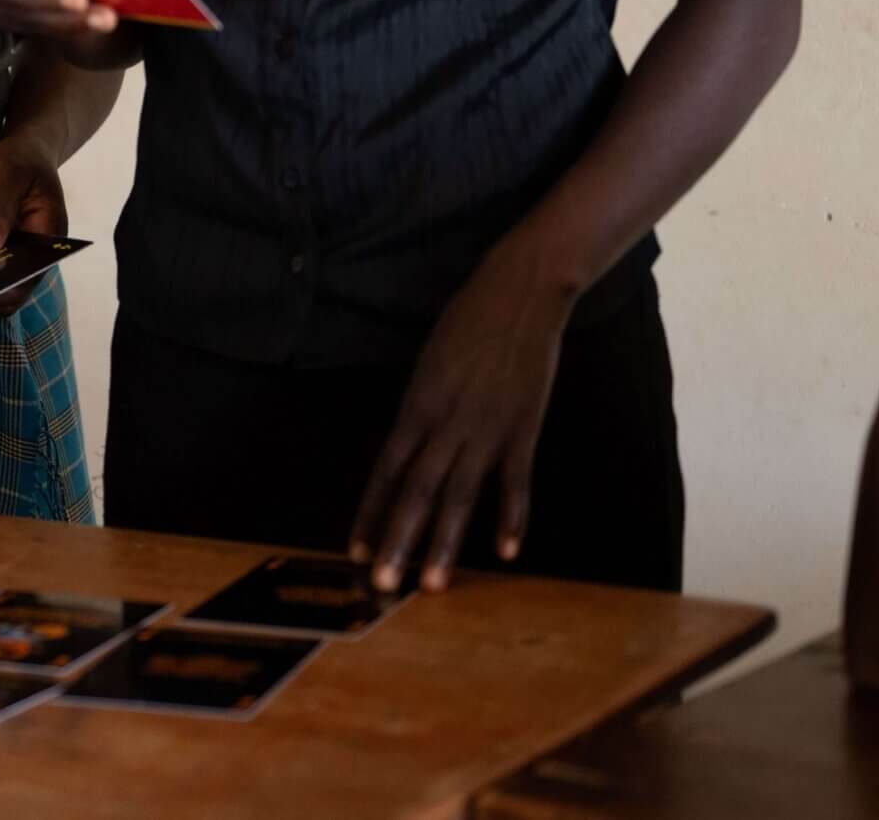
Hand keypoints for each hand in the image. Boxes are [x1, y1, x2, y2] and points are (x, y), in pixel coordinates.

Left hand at [0, 133, 67, 317]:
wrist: (25, 146)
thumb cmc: (22, 159)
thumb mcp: (10, 179)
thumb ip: (0, 211)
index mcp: (49, 235)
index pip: (31, 276)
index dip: (7, 290)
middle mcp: (37, 248)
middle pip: (15, 283)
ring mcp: (20, 246)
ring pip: (0, 276)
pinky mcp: (3, 241)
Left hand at [349, 245, 575, 591]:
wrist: (519, 294)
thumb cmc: (467, 323)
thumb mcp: (429, 364)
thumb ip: (420, 409)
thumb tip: (406, 449)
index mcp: (417, 404)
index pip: (386, 470)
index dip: (370, 511)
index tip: (353, 550)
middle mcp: (446, 422)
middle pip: (416, 491)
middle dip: (398, 540)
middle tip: (382, 584)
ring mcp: (487, 428)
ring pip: (460, 496)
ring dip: (446, 543)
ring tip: (433, 584)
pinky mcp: (524, 427)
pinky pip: (516, 481)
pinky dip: (512, 517)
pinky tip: (507, 552)